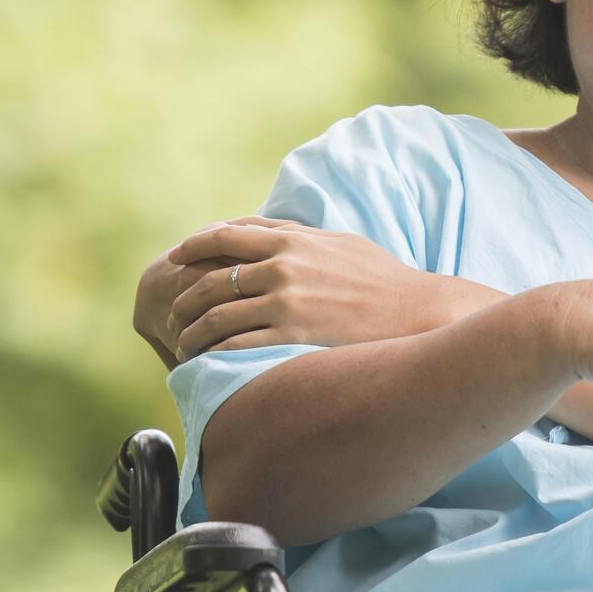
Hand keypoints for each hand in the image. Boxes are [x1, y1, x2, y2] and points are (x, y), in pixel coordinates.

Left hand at [143, 217, 497, 361]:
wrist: (417, 312)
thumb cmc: (384, 279)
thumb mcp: (341, 243)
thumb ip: (301, 235)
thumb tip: (270, 228)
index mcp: (292, 240)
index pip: (225, 236)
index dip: (194, 246)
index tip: (178, 257)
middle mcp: (282, 267)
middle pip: (212, 280)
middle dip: (185, 298)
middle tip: (175, 314)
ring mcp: (286, 302)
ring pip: (216, 317)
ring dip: (192, 333)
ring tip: (185, 346)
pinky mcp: (292, 336)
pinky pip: (236, 345)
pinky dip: (214, 354)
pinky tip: (209, 364)